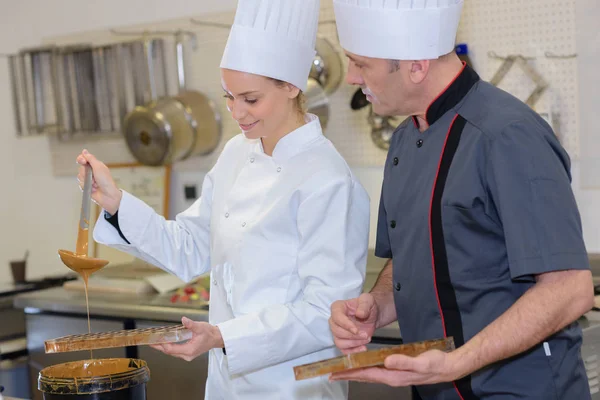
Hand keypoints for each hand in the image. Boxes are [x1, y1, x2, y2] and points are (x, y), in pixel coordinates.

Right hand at [76, 149, 121, 213]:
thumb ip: (91, 159)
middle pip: (81, 168)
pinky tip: (93, 189)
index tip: (82, 161)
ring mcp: (89, 180)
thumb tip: (84, 151)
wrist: (108, 196)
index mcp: (96, 166)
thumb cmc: (107, 182)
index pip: (84, 159)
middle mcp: (92, 172)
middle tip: (93, 176)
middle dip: (86, 173)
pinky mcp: (87, 187)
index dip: (81, 159)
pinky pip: (80, 185)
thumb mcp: (99, 167)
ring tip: (95, 184)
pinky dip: (87, 187)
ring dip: (87, 181)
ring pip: (80, 177)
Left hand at [150, 316, 223, 361]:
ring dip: (162, 347)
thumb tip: (184, 320)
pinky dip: (168, 347)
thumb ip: (191, 324)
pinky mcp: (186, 353)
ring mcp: (186, 355)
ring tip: (153, 341)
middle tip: (149, 342)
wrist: (216, 338)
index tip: (156, 339)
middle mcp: (186, 355)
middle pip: (169, 352)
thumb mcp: (201, 327)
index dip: (163, 344)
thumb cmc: (209, 333)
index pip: (171, 349)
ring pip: (171, 352)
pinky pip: (174, 351)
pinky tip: (163, 342)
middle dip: (159, 347)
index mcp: (189, 350)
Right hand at [329, 293, 378, 353]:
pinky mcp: (343, 341)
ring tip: (367, 339)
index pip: (336, 317)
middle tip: (366, 335)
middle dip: (352, 336)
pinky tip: (363, 347)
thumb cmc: (368, 306)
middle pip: (337, 331)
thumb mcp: (368, 300)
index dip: (345, 325)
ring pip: (339, 342)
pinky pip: (343, 350)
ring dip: (354, 343)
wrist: (373, 315)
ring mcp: (337, 332)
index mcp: (337, 308)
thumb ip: (364, 305)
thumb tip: (359, 314)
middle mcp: (334, 320)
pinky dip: (353, 351)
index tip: (356, 330)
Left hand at [330, 349, 463, 386]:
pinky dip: (367, 367)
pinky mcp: (397, 369)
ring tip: (342, 370)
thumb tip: (387, 361)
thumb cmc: (435, 364)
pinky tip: (363, 364)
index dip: (351, 373)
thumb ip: (404, 362)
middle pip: (365, 376)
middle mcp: (391, 377)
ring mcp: (394, 374)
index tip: (336, 373)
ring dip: (356, 371)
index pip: (367, 374)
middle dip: (348, 374)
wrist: (448, 367)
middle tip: (331, 373)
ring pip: (370, 373)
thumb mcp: (421, 362)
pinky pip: (377, 369)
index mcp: (393, 375)